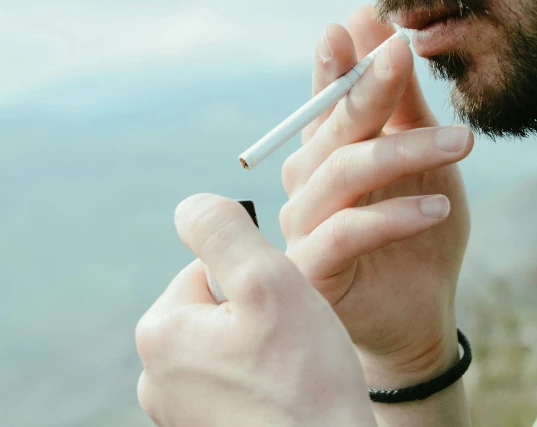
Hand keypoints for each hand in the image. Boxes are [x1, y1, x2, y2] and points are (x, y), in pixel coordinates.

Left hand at [135, 194, 375, 426]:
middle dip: (259, 312)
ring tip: (291, 372)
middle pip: (218, 305)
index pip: (209, 266)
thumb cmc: (306, 379)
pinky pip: (234, 379)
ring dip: (263, 345)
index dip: (259, 277)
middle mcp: (155, 376)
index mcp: (160, 333)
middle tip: (292, 343)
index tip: (284, 312)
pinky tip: (284, 395)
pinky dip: (261, 378)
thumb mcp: (267, 282)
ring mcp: (178, 410)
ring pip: (230, 342)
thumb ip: (225, 231)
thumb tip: (192, 205)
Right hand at [281, 6, 472, 386]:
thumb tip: (388, 37)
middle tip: (402, 51)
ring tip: (464, 142)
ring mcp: (303, 226)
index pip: (327, 99)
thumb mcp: (423, 164)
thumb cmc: (418, 231)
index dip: (336, 61)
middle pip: (333, 128)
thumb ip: (405, 108)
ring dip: (403, 151)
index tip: (358, 20)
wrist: (417, 312)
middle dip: (369, 87)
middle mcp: (306, 183)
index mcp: (328, 152)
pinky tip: (439, 208)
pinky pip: (346, 233)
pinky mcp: (312, 270)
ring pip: (343, 174)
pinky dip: (393, 217)